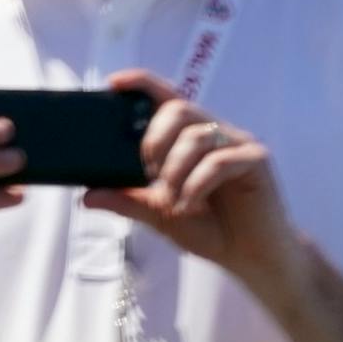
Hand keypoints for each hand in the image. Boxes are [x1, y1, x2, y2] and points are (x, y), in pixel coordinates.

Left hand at [81, 70, 302, 286]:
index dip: (142, 82)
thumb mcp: (159, 214)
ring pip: (196, 134)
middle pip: (179, 107)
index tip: (113, 82)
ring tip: (172, 201)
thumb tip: (86, 196)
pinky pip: (220, 160)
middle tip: (148, 171)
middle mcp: (216, 132)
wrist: (252, 259)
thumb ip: (127, 201)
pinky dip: (197, 184)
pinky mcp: (257, 161)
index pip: (167, 97)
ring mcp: (239, 144)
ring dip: (175, 169)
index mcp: (191, 137)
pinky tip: (190, 205)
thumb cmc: (209, 230)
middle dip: (154, 138)